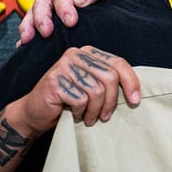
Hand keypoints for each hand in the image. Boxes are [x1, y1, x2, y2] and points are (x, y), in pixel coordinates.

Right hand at [4, 46, 140, 137]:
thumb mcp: (92, 87)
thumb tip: (136, 92)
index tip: (135, 101)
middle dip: (111, 102)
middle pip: (110, 77)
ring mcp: (63, 66)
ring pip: (97, 91)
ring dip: (96, 110)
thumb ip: (109, 82)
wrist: (35, 113)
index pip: (118, 63)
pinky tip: (75, 115)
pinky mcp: (55, 81)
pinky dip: (81, 112)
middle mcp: (76, 55)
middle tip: (105, 117)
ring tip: (90, 118)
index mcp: (88, 52)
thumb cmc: (68, 102)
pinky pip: (81, 100)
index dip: (131, 82)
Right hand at [18, 0, 150, 44]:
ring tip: (27, 40)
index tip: (71, 22)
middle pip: (42, 2)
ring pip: (34, 12)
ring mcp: (49, 0)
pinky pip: (35, 21)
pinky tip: (25, 44)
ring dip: (29, 26)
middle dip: (42, 18)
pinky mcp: (49, 12)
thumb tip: (78, 0)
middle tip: (46, 33)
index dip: (64, 8)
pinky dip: (29, 31)